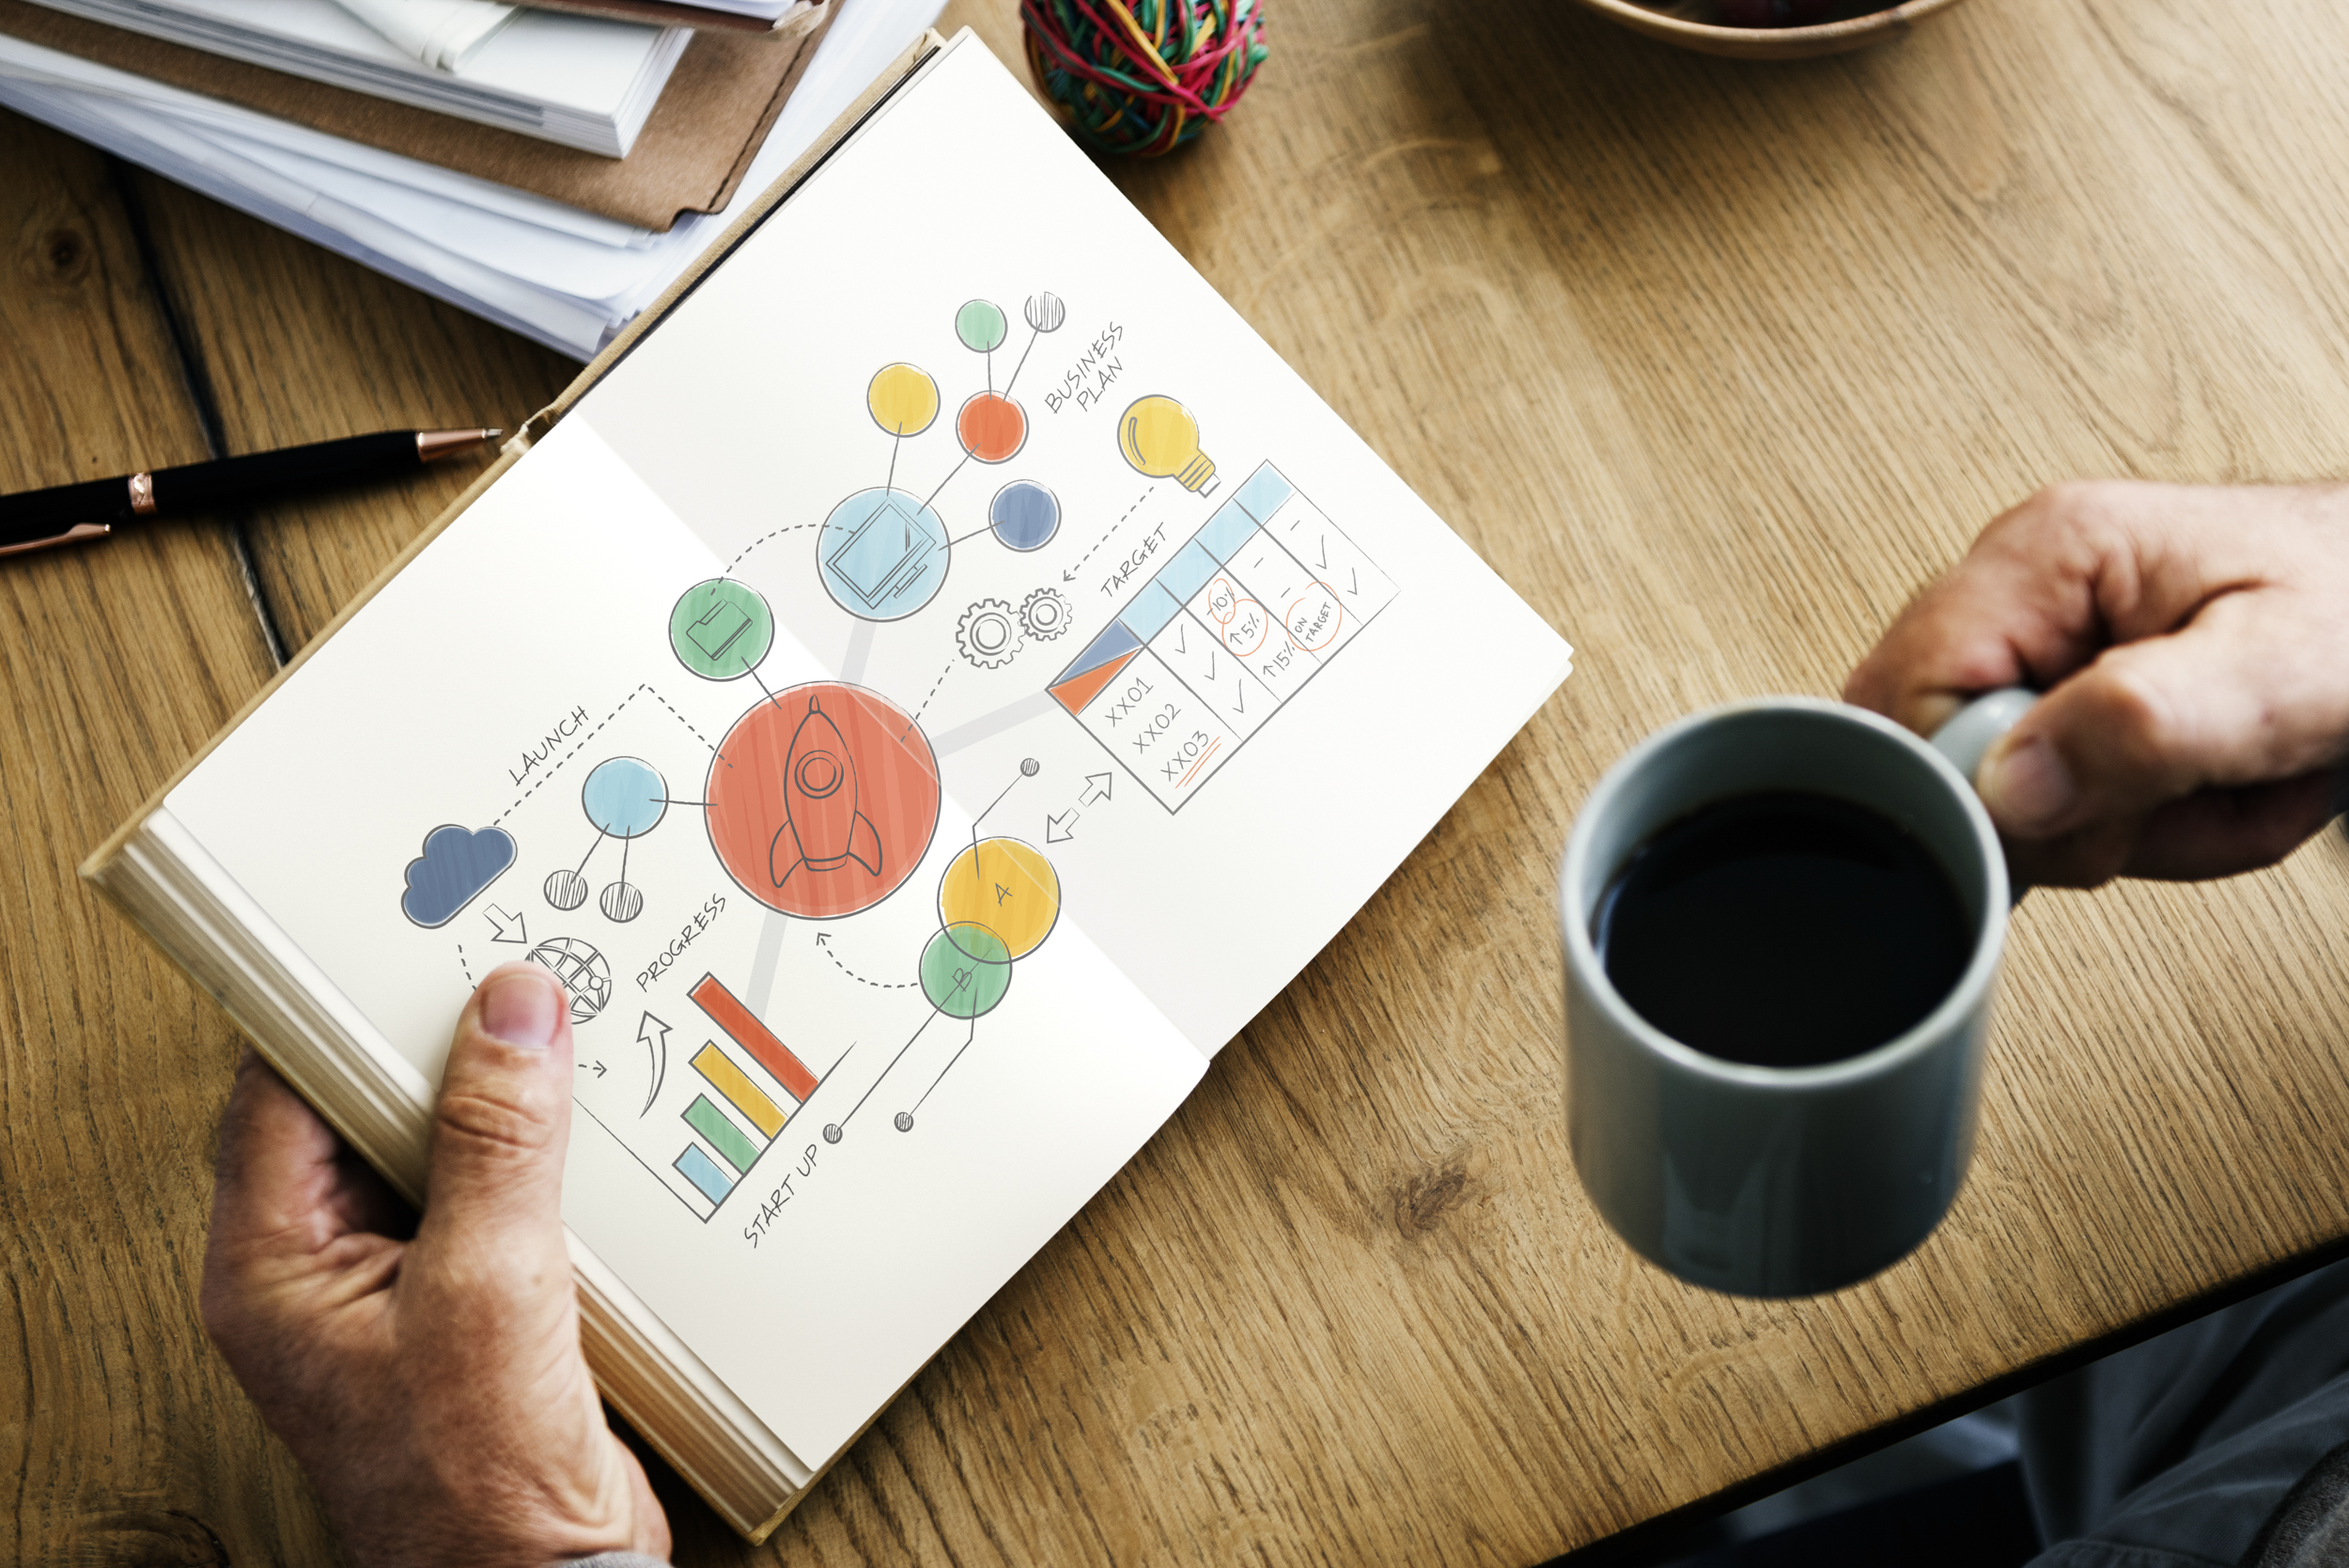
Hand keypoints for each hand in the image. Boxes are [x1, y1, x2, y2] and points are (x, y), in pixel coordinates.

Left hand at [202, 963, 670, 1567]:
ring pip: (442, 1152)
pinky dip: (546, 1162)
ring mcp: (401, 1292)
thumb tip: (510, 1016)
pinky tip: (597, 1132)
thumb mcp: (487, 1288)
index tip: (411, 942)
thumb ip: (496, 1145)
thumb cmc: (474, 1486)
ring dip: (505, 1104)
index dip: (343, 1011)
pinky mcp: (475, 1310)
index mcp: (274, 1269)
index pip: (281, 1093)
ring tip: (562, 1042)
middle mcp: (323, 1274)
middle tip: (507, 979)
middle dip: (442, 1047)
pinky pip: (500, 1200)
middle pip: (366, 1111)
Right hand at [1845, 480, 2348, 886]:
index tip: (2091, 809)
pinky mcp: (2076, 693)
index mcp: (2048, 554)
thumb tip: (2007, 785)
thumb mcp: (2286, 672)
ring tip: (2221, 785)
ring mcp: (2046, 642)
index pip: (1909, 701)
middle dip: (2069, 821)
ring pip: (2003, 797)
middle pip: (1941, 756)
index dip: (1984, 788)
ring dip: (2126, 830)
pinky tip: (2200, 789)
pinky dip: (2136, 828)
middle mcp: (2027, 590)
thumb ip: (2143, 725)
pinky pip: (2054, 803)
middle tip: (2178, 794)